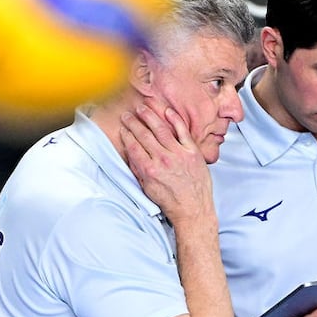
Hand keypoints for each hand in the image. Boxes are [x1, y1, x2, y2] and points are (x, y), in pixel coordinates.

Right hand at [120, 103, 213, 226]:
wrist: (193, 208)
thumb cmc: (171, 201)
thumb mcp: (147, 188)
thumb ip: (138, 169)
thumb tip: (130, 153)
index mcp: (149, 170)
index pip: (133, 146)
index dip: (126, 135)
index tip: (122, 128)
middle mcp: (163, 160)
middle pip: (144, 135)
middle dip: (133, 122)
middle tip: (127, 115)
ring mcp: (179, 154)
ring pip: (161, 130)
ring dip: (149, 116)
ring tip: (142, 108)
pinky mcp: (192, 152)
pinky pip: (182, 131)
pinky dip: (175, 119)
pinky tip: (167, 111)